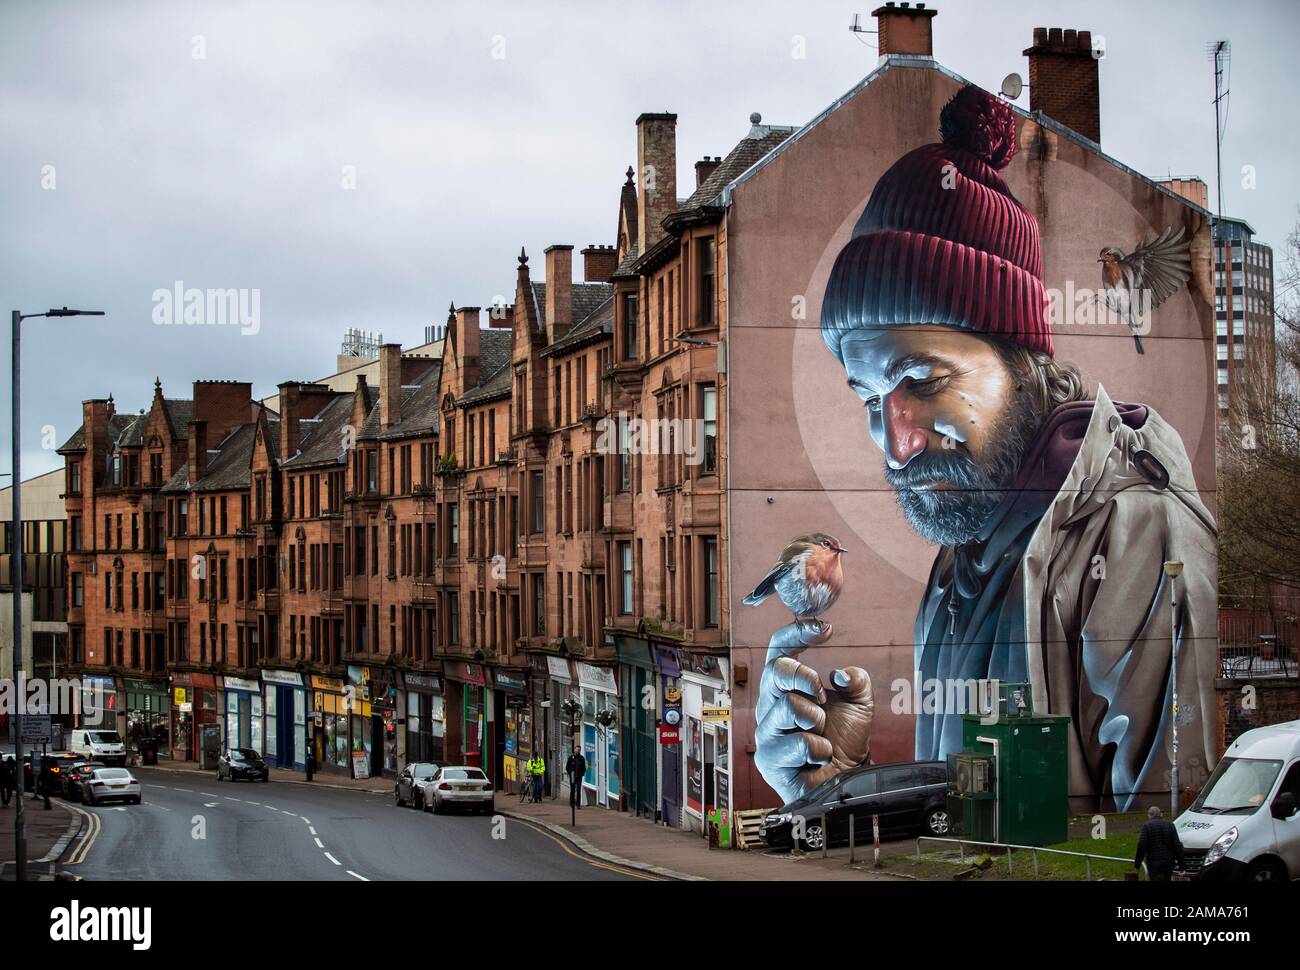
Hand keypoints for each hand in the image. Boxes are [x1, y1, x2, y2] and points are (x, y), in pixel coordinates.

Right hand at [753, 621, 873, 804]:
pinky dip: (820, 750)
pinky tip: (820, 758)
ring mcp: (767, 734)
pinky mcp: (770, 760)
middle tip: (822, 695)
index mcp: (785, 689)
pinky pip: (798, 743)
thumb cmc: (844, 742)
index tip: (824, 630)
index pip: (779, 652)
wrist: (847, 781)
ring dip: (816, 719)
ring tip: (822, 734)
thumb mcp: (859, 705)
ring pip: (788, 706)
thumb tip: (841, 674)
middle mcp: (770, 707)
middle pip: (776, 672)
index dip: (796, 634)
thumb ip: (856, 682)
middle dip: (806, 678)